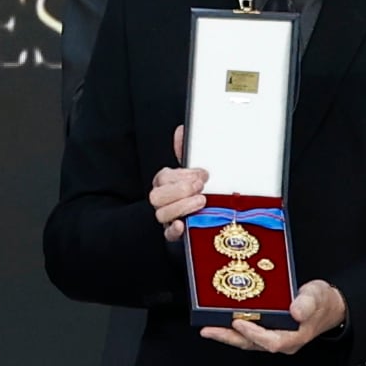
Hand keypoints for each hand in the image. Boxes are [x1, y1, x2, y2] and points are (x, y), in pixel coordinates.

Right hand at [150, 126, 205, 241]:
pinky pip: (168, 235)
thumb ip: (187, 151)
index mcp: (165, 182)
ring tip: (201, 201)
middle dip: (180, 189)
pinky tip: (183, 225)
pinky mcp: (174, 235)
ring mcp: (167, 218)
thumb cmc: (198, 191)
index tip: (202, 174)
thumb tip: (182, 130)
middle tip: (201, 186)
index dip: (182, 175)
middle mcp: (162, 200)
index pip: (164, 177)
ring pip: (161, 214)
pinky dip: (174, 230)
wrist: (208, 218)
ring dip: (181, 206)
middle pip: (157, 196)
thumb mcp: (194, 171)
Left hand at [202, 278, 345, 353]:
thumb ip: (306, 304)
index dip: (254, 334)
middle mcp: (280, 340)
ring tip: (206, 327)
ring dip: (226, 334)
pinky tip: (218, 320)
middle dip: (228, 337)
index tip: (239, 322)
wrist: (326, 306)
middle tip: (208, 330)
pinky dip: (232, 327)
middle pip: (251, 343)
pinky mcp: (266, 330)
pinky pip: (246, 332)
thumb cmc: (321, 302)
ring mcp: (272, 336)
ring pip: (246, 340)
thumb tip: (295, 312)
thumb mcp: (316, 298)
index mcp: (293, 337)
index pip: (271, 341)